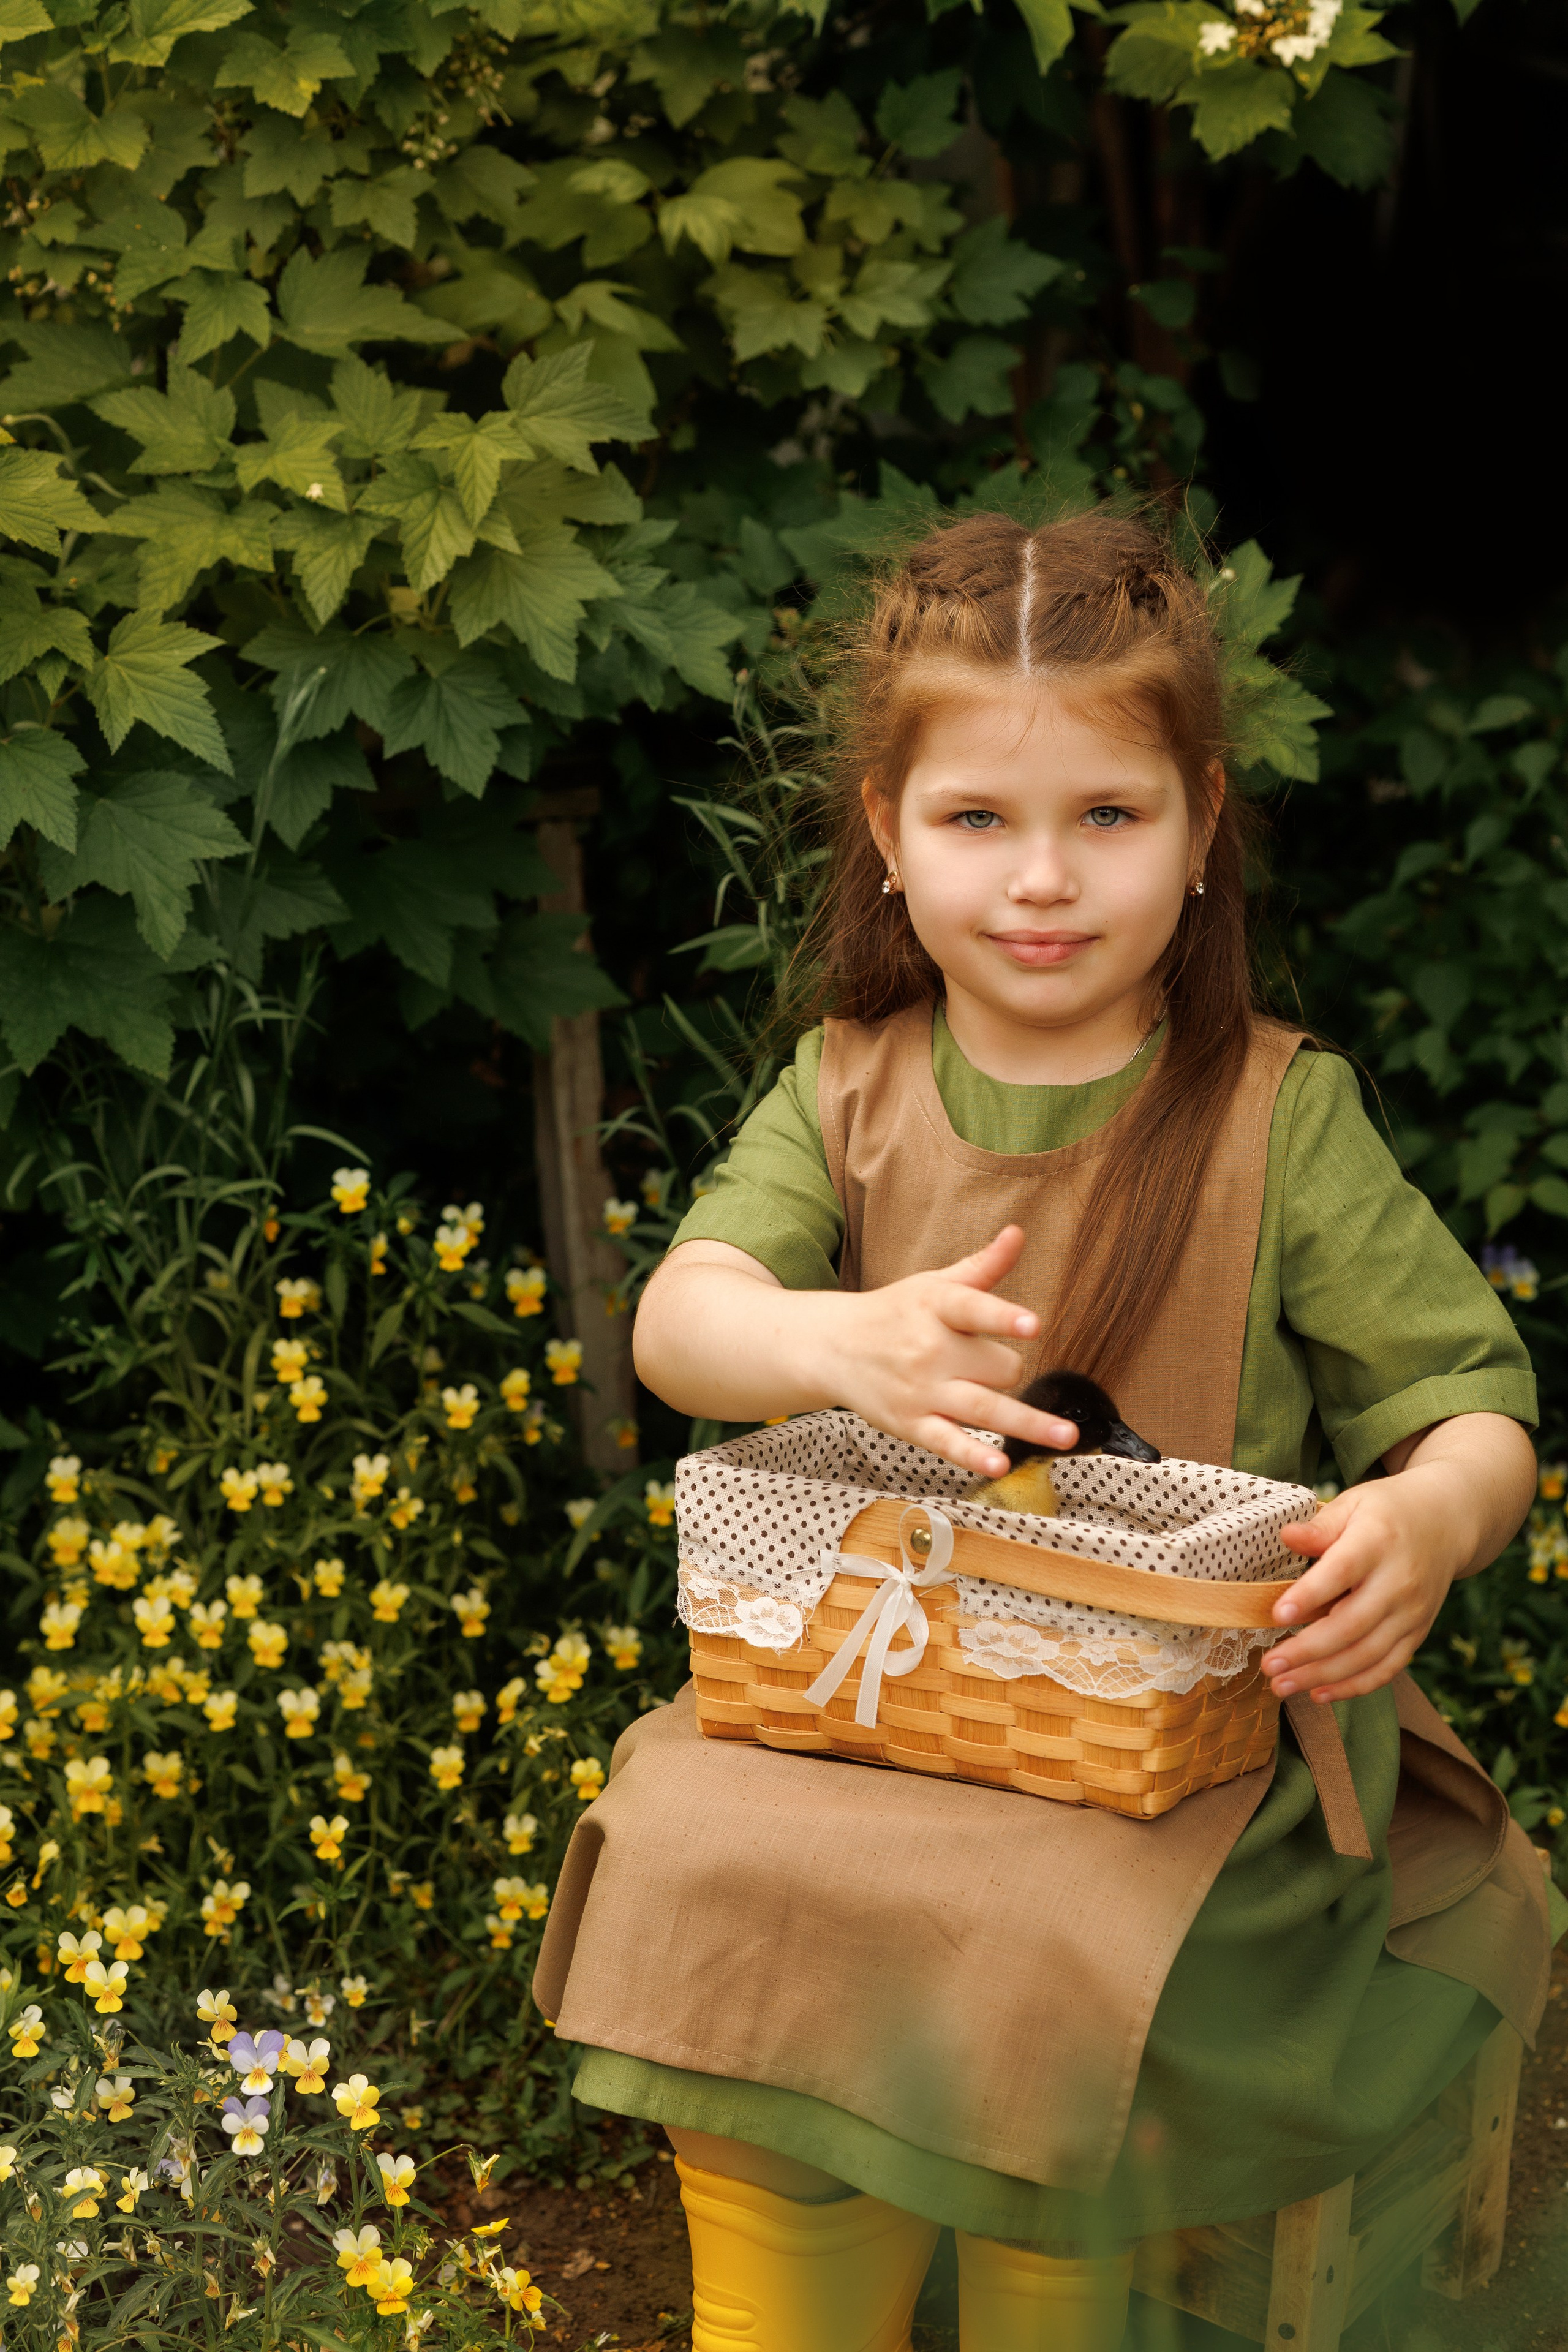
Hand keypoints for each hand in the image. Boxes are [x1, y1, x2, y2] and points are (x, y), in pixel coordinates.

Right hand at [831, 1224, 1077, 1477]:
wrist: (833, 1348)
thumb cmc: (896, 1313)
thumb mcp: (934, 1284)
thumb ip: (983, 1266)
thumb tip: (1019, 1233)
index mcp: (936, 1307)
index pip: (972, 1309)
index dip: (1002, 1317)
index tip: (1032, 1324)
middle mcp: (928, 1349)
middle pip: (996, 1367)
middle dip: (1008, 1370)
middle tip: (987, 1365)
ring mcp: (920, 1390)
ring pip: (984, 1409)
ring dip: (1028, 1424)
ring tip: (1066, 1436)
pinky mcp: (911, 1424)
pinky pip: (949, 1443)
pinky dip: (974, 1456)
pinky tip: (1001, 1465)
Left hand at [1261, 1415, 1536, 1704]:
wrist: (1447, 1522)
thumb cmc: (1388, 1512)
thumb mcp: (1353, 1503)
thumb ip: (1320, 1526)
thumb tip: (1286, 1536)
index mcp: (1378, 1541)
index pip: (1343, 1572)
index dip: (1311, 1595)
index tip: (1277, 1614)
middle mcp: (1399, 1581)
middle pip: (1353, 1624)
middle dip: (1307, 1650)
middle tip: (1269, 1665)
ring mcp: (1412, 1612)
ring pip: (1367, 1654)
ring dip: (1322, 1676)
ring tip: (1282, 1685)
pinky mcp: (1418, 1632)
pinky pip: (1387, 1667)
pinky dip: (1354, 1685)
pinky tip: (1319, 1693)